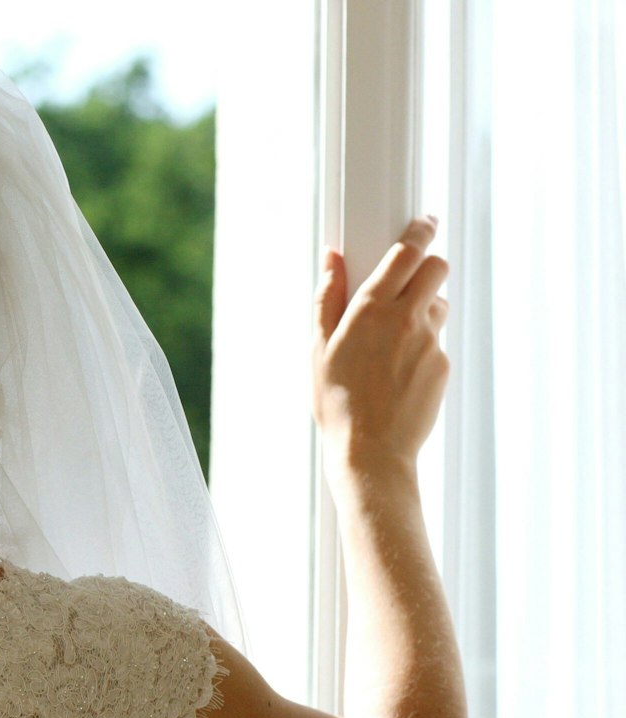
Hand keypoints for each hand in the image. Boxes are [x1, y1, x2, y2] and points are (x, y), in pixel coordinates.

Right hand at [313, 216, 451, 476]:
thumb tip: (330, 259)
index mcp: (371, 310)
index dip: (420, 231)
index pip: (408, 252)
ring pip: (438, 305)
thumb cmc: (336, 403)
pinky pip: (437, 342)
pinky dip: (422, 346)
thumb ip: (327, 298)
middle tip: (411, 277)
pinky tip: (398, 372)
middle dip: (428, 265)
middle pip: (437, 268)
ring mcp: (430, 342)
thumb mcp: (318, 349)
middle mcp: (406, 320)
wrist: (370, 451)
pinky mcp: (443, 365)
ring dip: (424, 308)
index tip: (424, 223)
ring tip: (395, 338)